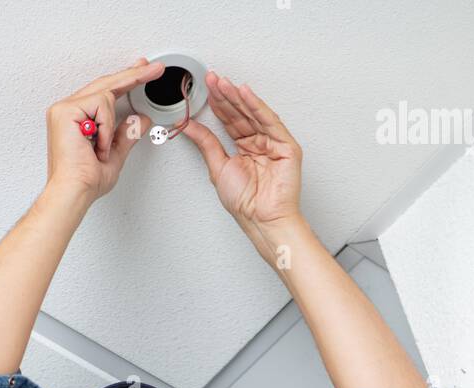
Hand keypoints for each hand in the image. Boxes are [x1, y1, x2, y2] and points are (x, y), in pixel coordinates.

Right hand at [44, 57, 161, 203]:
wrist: (73, 193)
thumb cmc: (85, 182)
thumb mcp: (115, 155)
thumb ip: (126, 135)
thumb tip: (142, 120)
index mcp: (75, 118)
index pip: (104, 92)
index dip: (126, 79)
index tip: (144, 69)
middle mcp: (67, 110)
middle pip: (105, 84)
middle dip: (134, 75)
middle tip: (156, 69)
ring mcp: (64, 108)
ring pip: (106, 94)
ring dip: (110, 126)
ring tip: (100, 149)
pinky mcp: (66, 110)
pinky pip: (101, 104)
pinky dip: (105, 128)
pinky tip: (96, 145)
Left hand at [181, 72, 301, 234]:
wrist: (262, 220)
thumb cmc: (246, 203)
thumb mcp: (217, 167)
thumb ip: (205, 143)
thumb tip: (187, 125)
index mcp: (245, 149)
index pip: (230, 121)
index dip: (218, 104)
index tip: (205, 89)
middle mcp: (259, 143)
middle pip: (241, 114)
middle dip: (226, 96)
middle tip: (212, 80)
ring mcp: (274, 143)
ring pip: (254, 114)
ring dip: (238, 97)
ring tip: (223, 83)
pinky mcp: (286, 146)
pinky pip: (270, 121)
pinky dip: (257, 106)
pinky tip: (244, 94)